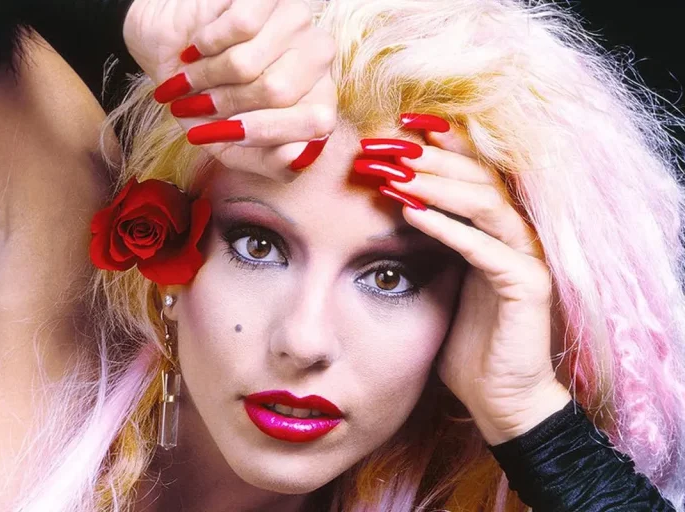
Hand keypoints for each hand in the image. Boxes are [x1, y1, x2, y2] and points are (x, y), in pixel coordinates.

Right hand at [123, 0, 336, 179]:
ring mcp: (296, 20)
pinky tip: (200, 44)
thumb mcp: (234, 147)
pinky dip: (207, 42)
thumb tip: (297, 158)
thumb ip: (270, 162)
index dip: (269, 132)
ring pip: (250, 62)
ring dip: (208, 75)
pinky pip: (239, 27)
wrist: (167, 51)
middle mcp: (317, 56)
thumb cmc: (206, 101)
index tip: (230, 134)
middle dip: (227, 104)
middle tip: (203, 103)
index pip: (319, 121)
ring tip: (194, 75)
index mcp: (318, 97)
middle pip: (278, 92)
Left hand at [356, 115, 570, 444]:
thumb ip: (428, 237)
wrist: (498, 397)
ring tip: (392, 174)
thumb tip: (391, 199)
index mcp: (495, 228)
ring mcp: (526, 257)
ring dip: (436, 185)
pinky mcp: (528, 286)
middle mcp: (516, 234)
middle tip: (380, 148)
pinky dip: (448, 227)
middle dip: (427, 159)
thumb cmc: (465, 340)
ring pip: (486, 202)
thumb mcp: (439, 277)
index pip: (471, 171)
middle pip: (478, 176)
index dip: (438, 145)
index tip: (394, 126)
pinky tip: (410, 213)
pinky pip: (486, 248)